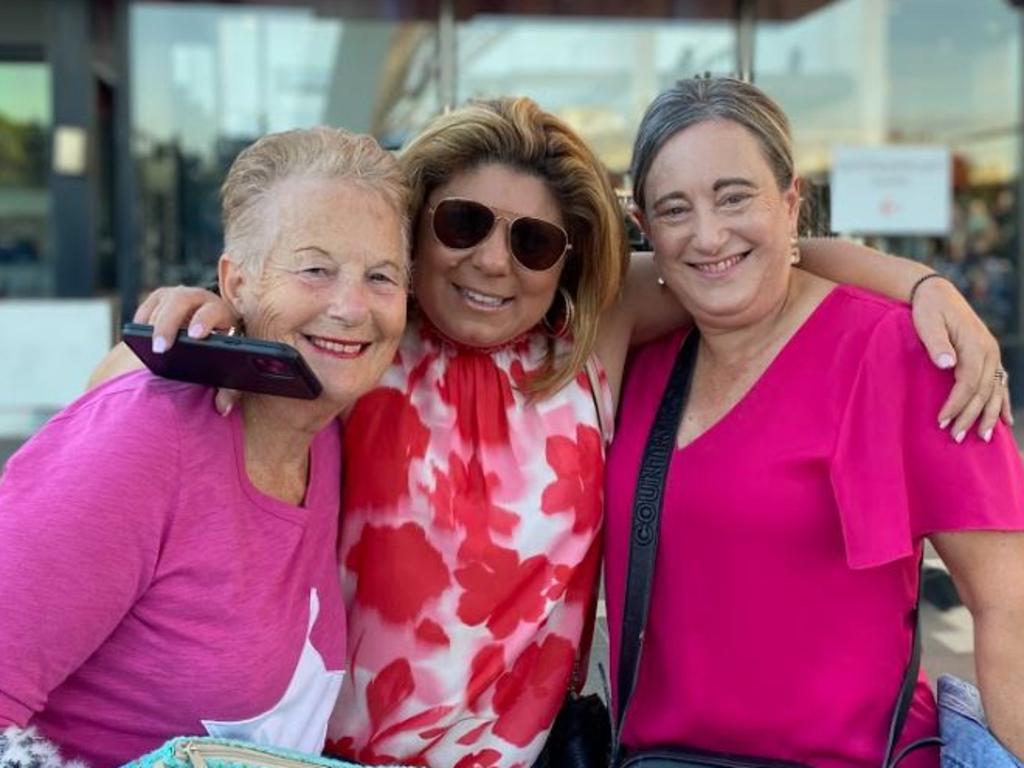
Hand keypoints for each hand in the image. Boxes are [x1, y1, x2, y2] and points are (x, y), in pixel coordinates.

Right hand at [133, 285, 242, 415]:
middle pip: (182, 300)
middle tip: (161, 347)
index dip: (204, 321)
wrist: (208, 337)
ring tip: (150, 347)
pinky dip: (143, 317)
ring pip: (164, 301)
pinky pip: (149, 304)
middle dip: (169, 324)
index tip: (195, 336)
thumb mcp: (227, 370)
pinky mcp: (161, 298)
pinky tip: (138, 337)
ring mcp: (179, 296)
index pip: (213, 311)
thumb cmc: (220, 356)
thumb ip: (228, 390)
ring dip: (155, 323)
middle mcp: (201, 299)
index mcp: (223, 314)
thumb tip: (223, 408)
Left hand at [911, 276, 1011, 441]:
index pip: (969, 383)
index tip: (941, 421)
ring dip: (989, 415)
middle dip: (970, 416)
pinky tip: (1005, 421)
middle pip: (983, 391)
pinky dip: (1002, 403)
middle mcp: (989, 351)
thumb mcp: (927, 323)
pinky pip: (1000, 383)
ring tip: (983, 438)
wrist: (935, 292)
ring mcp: (992, 354)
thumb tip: (948, 364)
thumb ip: (936, 344)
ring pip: (995, 390)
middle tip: (955, 437)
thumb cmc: (927, 309)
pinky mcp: (988, 356)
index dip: (956, 404)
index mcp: (975, 345)